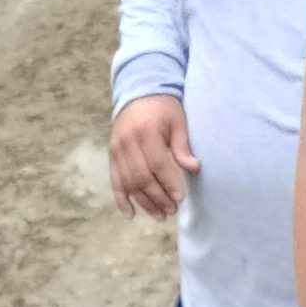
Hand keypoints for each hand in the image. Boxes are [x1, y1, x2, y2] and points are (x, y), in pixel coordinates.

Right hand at [109, 95, 198, 217]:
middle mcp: (127, 142)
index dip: (169, 183)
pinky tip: (131, 214)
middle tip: (172, 210)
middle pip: (141, 177)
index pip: (157, 164)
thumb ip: (182, 146)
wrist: (139, 92)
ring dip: (143, 202)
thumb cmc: (164, 107)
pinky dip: (121, 199)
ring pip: (128, 182)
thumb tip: (194, 168)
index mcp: (146, 132)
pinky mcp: (112, 155)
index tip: (180, 198)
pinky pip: (115, 180)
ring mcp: (117, 149)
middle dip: (157, 197)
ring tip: (160, 215)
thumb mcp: (178, 121)